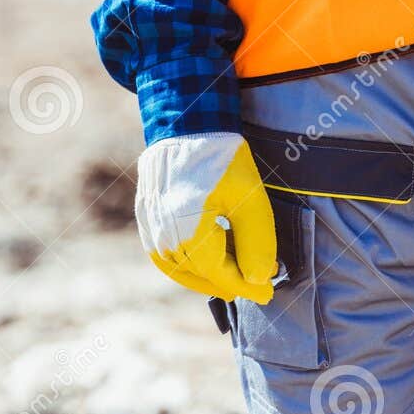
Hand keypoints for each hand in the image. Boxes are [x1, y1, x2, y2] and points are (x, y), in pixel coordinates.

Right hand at [135, 132, 276, 301]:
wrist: (187, 122)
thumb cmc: (222, 155)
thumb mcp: (250, 197)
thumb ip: (256, 242)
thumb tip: (258, 281)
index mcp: (187, 226)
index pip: (219, 272)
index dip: (246, 285)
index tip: (268, 291)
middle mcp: (163, 231)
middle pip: (199, 273)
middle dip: (230, 282)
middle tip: (256, 287)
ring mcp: (150, 225)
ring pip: (178, 269)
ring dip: (206, 279)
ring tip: (233, 279)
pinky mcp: (145, 216)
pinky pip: (162, 255)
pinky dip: (185, 266)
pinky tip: (205, 262)